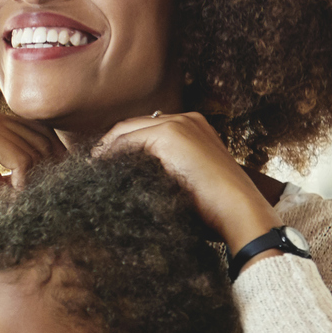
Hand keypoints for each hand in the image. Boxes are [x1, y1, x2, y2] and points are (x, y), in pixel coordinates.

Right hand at [0, 103, 59, 282]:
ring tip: (27, 200)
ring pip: (36, 147)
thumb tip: (65, 171)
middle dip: (51, 168)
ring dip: (38, 178)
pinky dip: (26, 181)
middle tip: (48, 197)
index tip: (54, 186)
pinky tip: (13, 197)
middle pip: (42, 135)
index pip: (37, 130)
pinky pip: (23, 158)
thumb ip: (21, 170)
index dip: (52, 158)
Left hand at [94, 111, 279, 249]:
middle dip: (111, 143)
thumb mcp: (188, 180)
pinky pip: (127, 140)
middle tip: (92, 163)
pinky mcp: (170, 134)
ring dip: (107, 149)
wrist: (240, 213)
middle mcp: (188, 119)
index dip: (123, 144)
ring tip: (92, 167)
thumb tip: (130, 172)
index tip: (104, 162)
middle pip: (134, 125)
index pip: (147, 129)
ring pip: (127, 131)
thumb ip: (166, 168)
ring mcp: (179, 124)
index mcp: (195, 127)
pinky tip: (99, 168)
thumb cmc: (216, 209)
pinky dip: (110, 153)